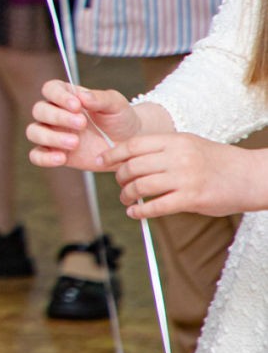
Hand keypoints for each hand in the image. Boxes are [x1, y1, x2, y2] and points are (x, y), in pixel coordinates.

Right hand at [27, 81, 141, 170]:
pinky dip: (44, 158)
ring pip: (33, 132)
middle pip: (39, 110)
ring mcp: (52, 134)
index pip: (50, 89)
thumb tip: (83, 96)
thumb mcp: (116, 105)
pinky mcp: (54, 153)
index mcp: (67, 97)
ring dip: (50, 137)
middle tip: (82, 124)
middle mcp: (55, 113)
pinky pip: (36, 155)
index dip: (58, 96)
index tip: (76, 106)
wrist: (127, 145)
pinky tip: (61, 158)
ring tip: (75, 143)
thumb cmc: (120, 120)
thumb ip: (101, 98)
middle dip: (58, 117)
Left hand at [108, 135, 267, 219]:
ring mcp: (185, 178)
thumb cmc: (218, 161)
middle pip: (132, 166)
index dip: (113, 154)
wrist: (251, 176)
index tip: (101, 160)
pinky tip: (135, 213)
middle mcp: (178, 157)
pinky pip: (156, 206)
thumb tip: (130, 157)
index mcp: (176, 140)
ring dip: (127, 195)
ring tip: (126, 199)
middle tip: (119, 184)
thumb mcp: (189, 144)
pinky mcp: (192, 199)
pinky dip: (140, 211)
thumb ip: (163, 149)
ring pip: (140, 186)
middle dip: (119, 177)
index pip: (133, 145)